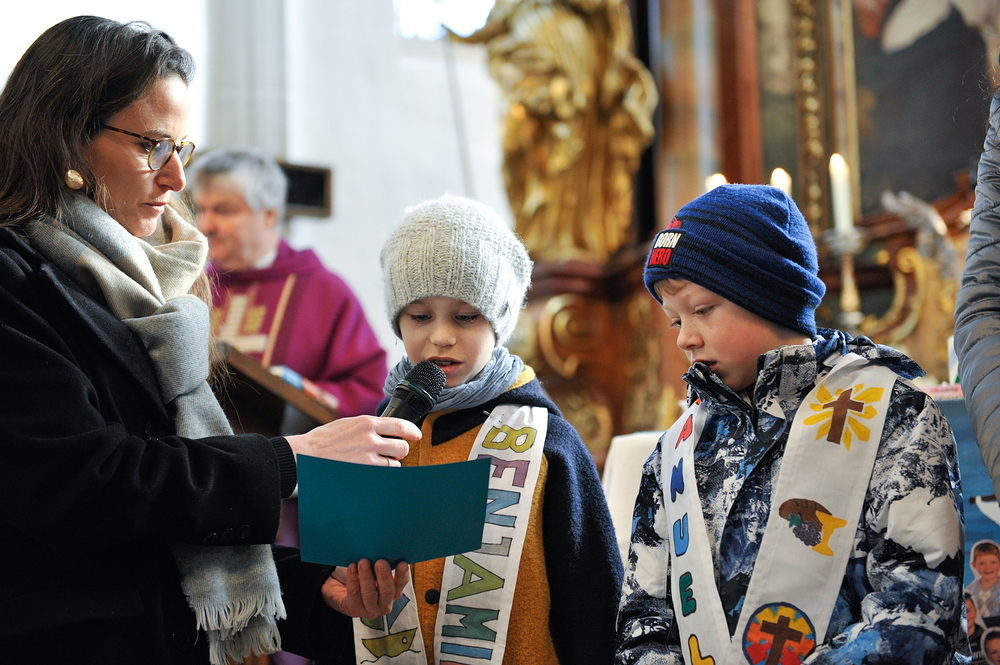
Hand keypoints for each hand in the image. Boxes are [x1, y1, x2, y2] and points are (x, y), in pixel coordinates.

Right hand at [286, 415, 418, 465]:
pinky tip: (374, 470)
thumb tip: (387, 429)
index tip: (416, 434)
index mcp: (366, 423)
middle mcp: (370, 439)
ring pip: (395, 463)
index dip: (412, 431)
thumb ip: (369, 426)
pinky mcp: (364, 473)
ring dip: (390, 463)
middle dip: (399, 450)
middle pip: (402, 447)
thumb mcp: (349, 423)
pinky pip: (384, 475)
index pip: (400, 425)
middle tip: (391, 451)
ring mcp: (367, 458)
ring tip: (377, 462)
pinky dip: (382, 474)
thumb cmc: (324, 440)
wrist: (306, 455)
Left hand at [322, 558, 409, 618]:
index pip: (401, 583)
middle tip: (381, 562)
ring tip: (363, 562)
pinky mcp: (354, 610)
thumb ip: (380, 563)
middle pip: (387, 591)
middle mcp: (384, 603)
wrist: (336, 582)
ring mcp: (370, 609)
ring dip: (366, 577)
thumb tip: (383, 551)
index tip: (402, 563)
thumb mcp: (372, 566)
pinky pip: (354, 594)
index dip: (402, 574)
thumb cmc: (359, 573)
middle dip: (384, 576)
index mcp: (393, 590)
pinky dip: (353, 579)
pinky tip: (352, 567)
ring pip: (370, 594)